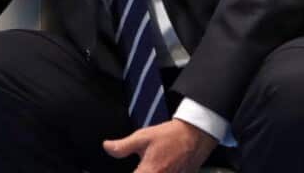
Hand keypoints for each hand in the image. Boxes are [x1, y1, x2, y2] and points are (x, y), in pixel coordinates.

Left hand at [103, 119, 217, 172]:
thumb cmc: (171, 136)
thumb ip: (122, 146)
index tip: (122, 170)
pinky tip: (159, 168)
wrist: (196, 135)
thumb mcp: (142, 137)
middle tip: (139, 167)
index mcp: (150, 171)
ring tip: (149, 166)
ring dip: (148, 172)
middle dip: (139, 172)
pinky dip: (161, 172)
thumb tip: (107, 147)